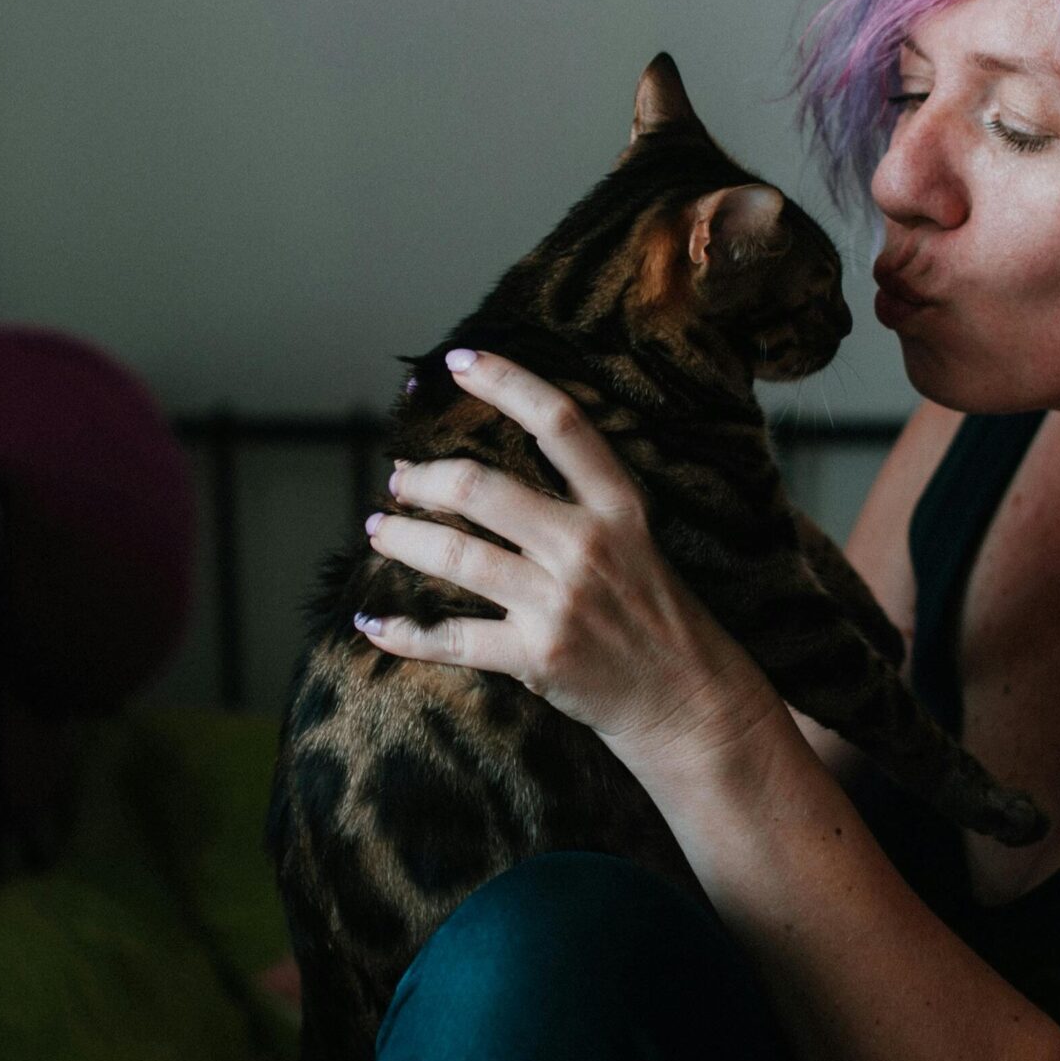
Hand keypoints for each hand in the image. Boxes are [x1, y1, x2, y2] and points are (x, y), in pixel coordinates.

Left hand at [356, 348, 779, 766]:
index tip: (460, 362)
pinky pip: (450, 639)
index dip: (507, 382)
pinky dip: (403, 632)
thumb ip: (579, 499)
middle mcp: (587, 545)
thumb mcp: (635, 537)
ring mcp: (560, 602)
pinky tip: (372, 622)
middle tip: (400, 480)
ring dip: (401, 538)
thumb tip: (491, 469)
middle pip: (482, 489)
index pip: (561, 423)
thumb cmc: (651, 611)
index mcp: (618, 506)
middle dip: (424, 479)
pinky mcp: (536, 656)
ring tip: (378, 530)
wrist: (687, 699)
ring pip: (455, 555)